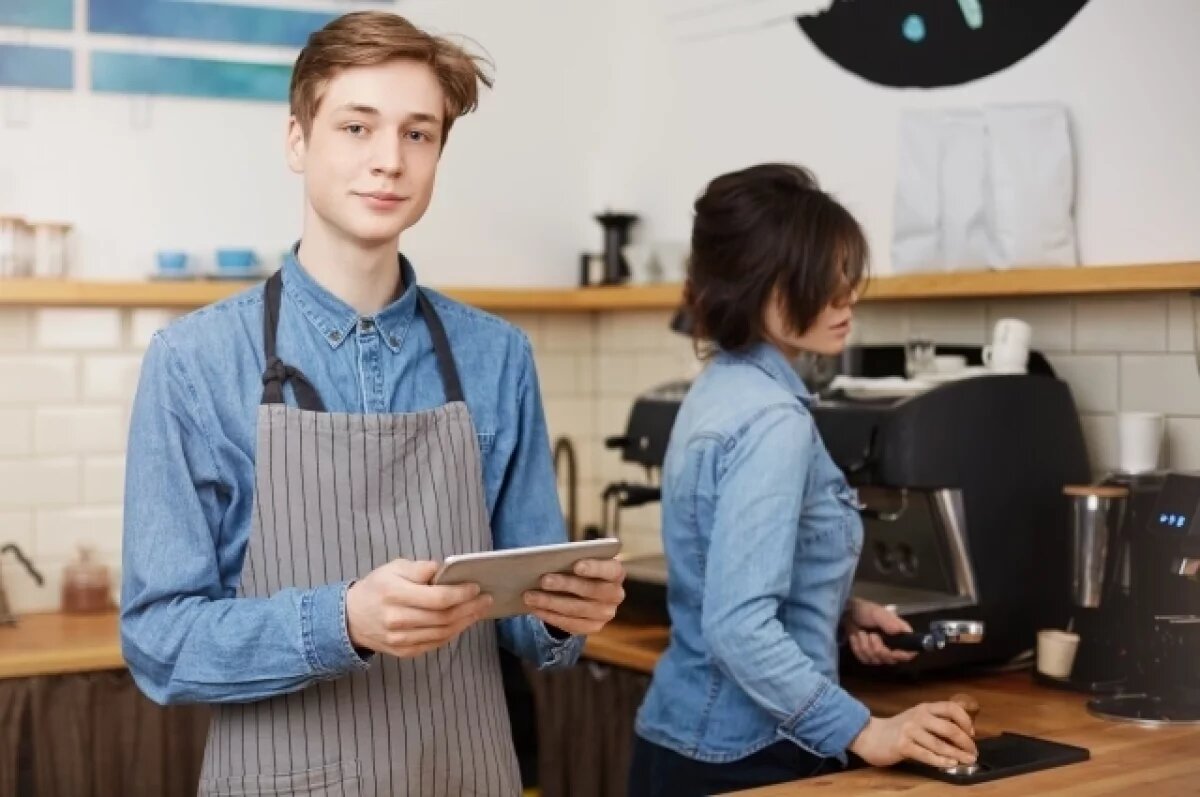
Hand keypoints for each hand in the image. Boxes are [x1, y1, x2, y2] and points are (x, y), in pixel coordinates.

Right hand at [346, 559, 492, 658]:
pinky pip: (435, 644)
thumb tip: (443, 569)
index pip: (437, 598)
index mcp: (395, 594)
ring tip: (479, 610)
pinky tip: (463, 623)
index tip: (475, 587)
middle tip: (486, 599)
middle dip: (470, 608)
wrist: (351, 618)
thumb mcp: (394, 568)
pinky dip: (452, 633)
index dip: (460, 594)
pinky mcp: (403, 651)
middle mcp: (397, 619)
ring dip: (466, 622)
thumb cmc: (377, 587)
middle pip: (443, 617)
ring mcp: (400, 639)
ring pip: (442, 633)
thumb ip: (420, 568)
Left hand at [522, 557, 625, 634]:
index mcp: (615, 572)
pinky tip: (535, 609)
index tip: (576, 565)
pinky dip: (550, 616)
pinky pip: (570, 624)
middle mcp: (615, 594)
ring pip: (576, 609)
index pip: (610, 570)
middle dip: (565, 584)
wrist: (584, 590)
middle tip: (543, 580)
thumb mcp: (579, 559)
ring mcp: (605, 613)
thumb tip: (546, 559)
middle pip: (590, 590)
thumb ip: (571, 557)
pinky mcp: (593, 627)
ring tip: (529, 596)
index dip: (594, 568)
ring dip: (550, 602)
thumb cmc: (579, 568)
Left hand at [843, 598, 918, 665]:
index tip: (892, 651)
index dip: (903, 655)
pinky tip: (856, 638)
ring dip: (865, 645)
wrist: (847, 614)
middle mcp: (893, 646)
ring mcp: (880, 652)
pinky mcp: (867, 656)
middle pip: (891, 659)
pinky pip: (864, 660)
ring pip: (876, 660)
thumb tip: (898, 631)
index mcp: (900, 634)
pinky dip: (857, 648)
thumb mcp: (877, 613)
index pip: (910, 652)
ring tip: (861, 632)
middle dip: (878, 648)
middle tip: (871, 634)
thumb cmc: (865, 611)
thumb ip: (888, 621)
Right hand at [848, 702, 977, 767]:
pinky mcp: (902, 745)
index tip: (972, 733)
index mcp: (925, 708)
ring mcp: (910, 730)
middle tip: (973, 752)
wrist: (870, 736)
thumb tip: (964, 735)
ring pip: (939, 744)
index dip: (965, 720)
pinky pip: (926, 755)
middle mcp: (918, 716)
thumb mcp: (918, 719)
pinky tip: (950, 764)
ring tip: (967, 760)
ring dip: (957, 754)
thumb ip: (936, 722)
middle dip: (965, 742)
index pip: (951, 708)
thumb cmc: (898, 730)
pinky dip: (941, 761)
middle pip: (949, 728)